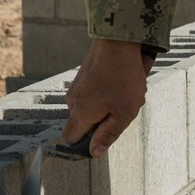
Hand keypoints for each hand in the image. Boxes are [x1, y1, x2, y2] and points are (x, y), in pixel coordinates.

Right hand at [62, 39, 155, 157]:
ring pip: (89, 108)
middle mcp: (72, 101)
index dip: (85, 143)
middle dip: (101, 122)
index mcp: (80, 113)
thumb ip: (108, 135)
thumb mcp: (123, 113)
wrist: (118, 42)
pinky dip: (105, 93)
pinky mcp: (82, 77)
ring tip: (122, 94)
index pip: (70, 139)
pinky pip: (92, 95)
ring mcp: (76, 87)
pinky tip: (119, 83)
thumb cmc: (123, 78)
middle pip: (82, 124)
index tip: (103, 136)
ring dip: (105, 107)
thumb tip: (94, 152)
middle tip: (119, 109)